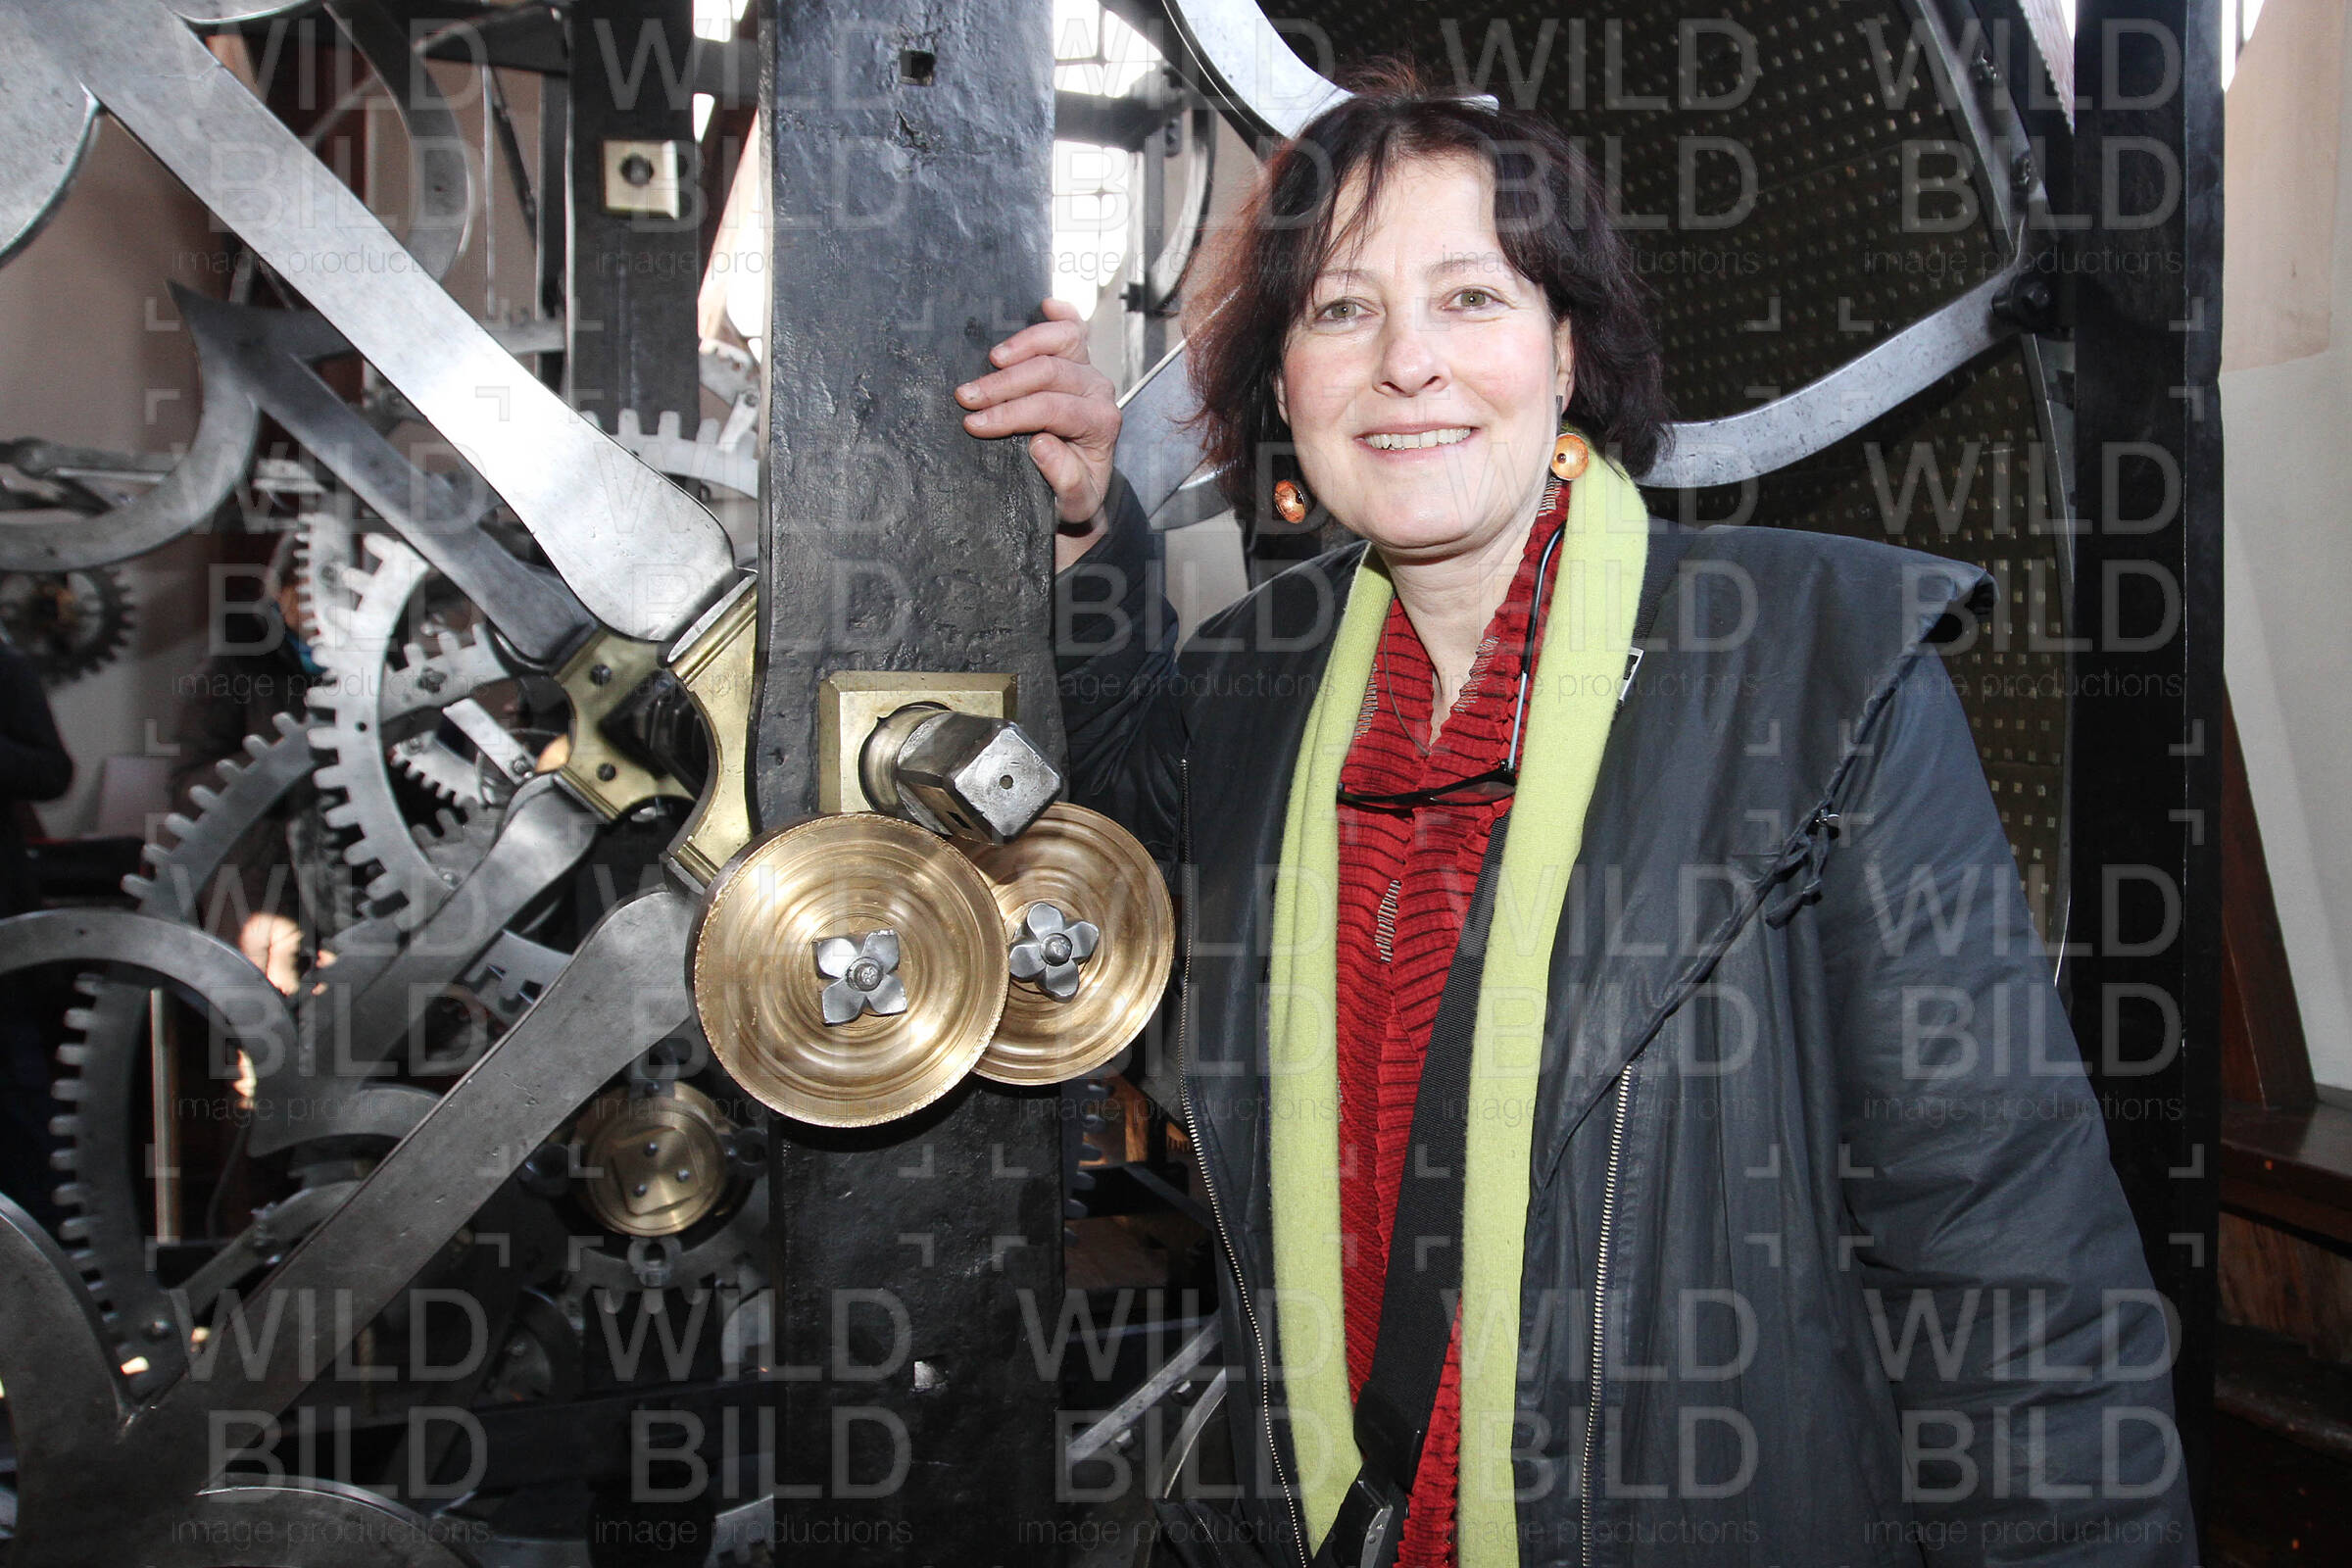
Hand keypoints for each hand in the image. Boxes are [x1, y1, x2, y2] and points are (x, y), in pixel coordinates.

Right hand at [958, 298, 1119, 568]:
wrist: (1081, 488)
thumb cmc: (1073, 495)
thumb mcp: (1074, 503)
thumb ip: (1064, 479)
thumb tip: (1041, 443)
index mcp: (1101, 424)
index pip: (1053, 409)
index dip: (1011, 414)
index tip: (974, 424)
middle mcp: (1099, 391)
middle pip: (1050, 373)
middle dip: (1003, 384)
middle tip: (965, 397)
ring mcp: (1088, 370)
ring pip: (1062, 341)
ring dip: (1021, 345)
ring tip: (989, 359)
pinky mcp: (1078, 360)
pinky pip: (1074, 328)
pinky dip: (1060, 314)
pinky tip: (1044, 305)